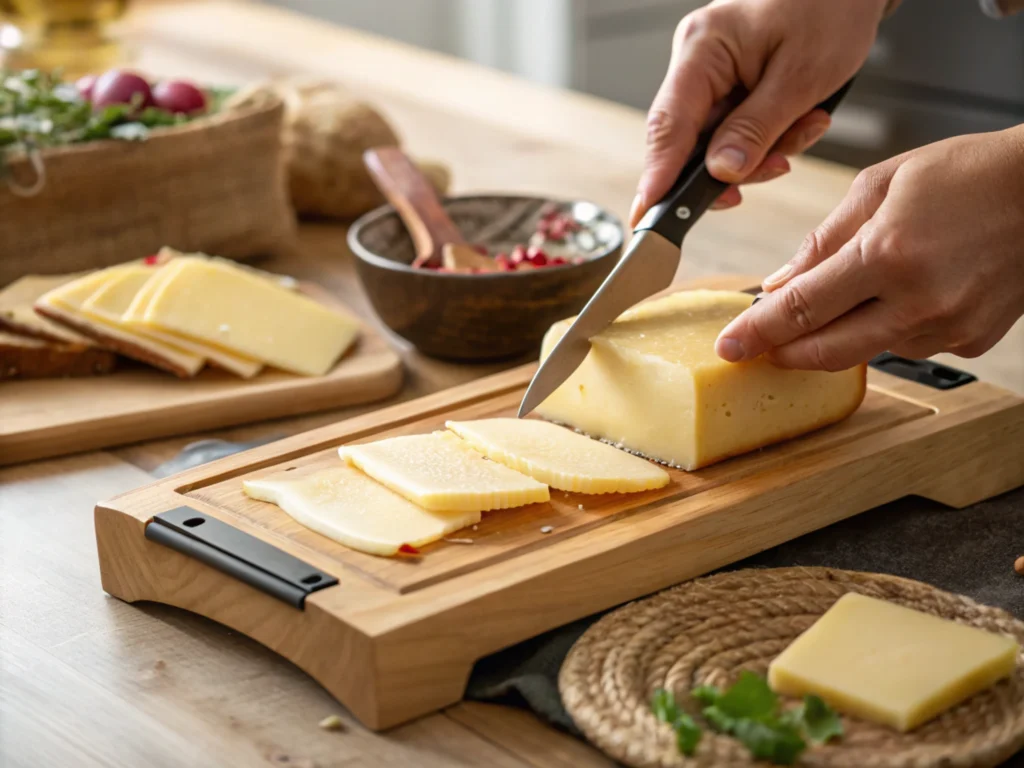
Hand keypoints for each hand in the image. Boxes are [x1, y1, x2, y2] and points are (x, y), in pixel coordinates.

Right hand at [631, 0, 888, 224]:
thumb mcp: (802, 75)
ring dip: (761, 152)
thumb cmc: (830, 9)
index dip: (657, 175)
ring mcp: (709, 77)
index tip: (647, 215)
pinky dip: (767, 139)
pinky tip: (800, 120)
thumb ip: (756, 128)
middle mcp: (696, 62)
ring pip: (715, 145)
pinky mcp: (726, 88)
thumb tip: (720, 173)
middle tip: (778, 166)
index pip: (668, 124)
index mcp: (703, 47)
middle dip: (733, 166)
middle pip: (689, 142)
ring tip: (806, 126)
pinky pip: (733, 134)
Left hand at [715, 127, 1023, 368]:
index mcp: (889, 254)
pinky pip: (906, 346)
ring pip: (865, 352)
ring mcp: (949, 326)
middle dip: (784, 353)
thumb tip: (780, 283)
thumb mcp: (882, 185)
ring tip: (831, 306)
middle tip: (758, 347)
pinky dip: (883, 330)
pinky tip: (890, 300)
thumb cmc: (969, 175)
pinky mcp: (971, 340)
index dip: (758, 333)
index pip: (802, 309)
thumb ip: (824, 240)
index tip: (730, 346)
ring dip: (834, 338)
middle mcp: (919, 300)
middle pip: (826, 351)